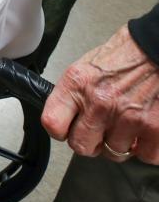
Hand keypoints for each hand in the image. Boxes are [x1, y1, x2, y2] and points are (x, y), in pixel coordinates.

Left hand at [42, 25, 158, 163]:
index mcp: (77, 84)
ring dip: (121, 143)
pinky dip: (147, 148)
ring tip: (127, 124)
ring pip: (114, 152)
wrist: (157, 46)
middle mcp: (99, 102)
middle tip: (101, 133)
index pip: (52, 124)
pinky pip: (145, 155)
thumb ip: (74, 93)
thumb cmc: (126, 54)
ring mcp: (127, 117)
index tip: (68, 131)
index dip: (61, 132)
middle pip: (81, 146)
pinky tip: (145, 131)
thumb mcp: (87, 66)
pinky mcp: (155, 128)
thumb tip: (66, 116)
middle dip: (91, 143)